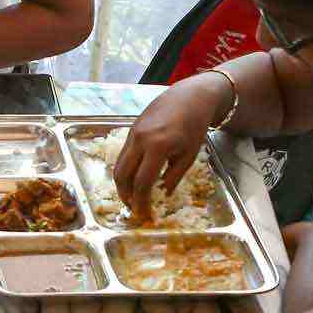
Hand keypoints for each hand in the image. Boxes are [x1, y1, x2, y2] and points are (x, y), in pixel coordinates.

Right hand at [112, 74, 229, 221]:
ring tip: (132, 197)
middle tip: (134, 209)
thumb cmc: (194, 126)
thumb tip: (161, 195)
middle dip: (125, 196)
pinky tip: (134, 179)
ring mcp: (132, 134)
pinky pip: (122, 156)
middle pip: (122, 176)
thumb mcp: (188, 156)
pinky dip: (125, 171)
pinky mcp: (130, 131)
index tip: (145, 214)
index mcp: (157, 147)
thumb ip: (173, 177)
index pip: (142, 182)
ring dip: (122, 185)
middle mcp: (140, 140)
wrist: (190, 97)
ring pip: (118, 166)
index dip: (142, 202)